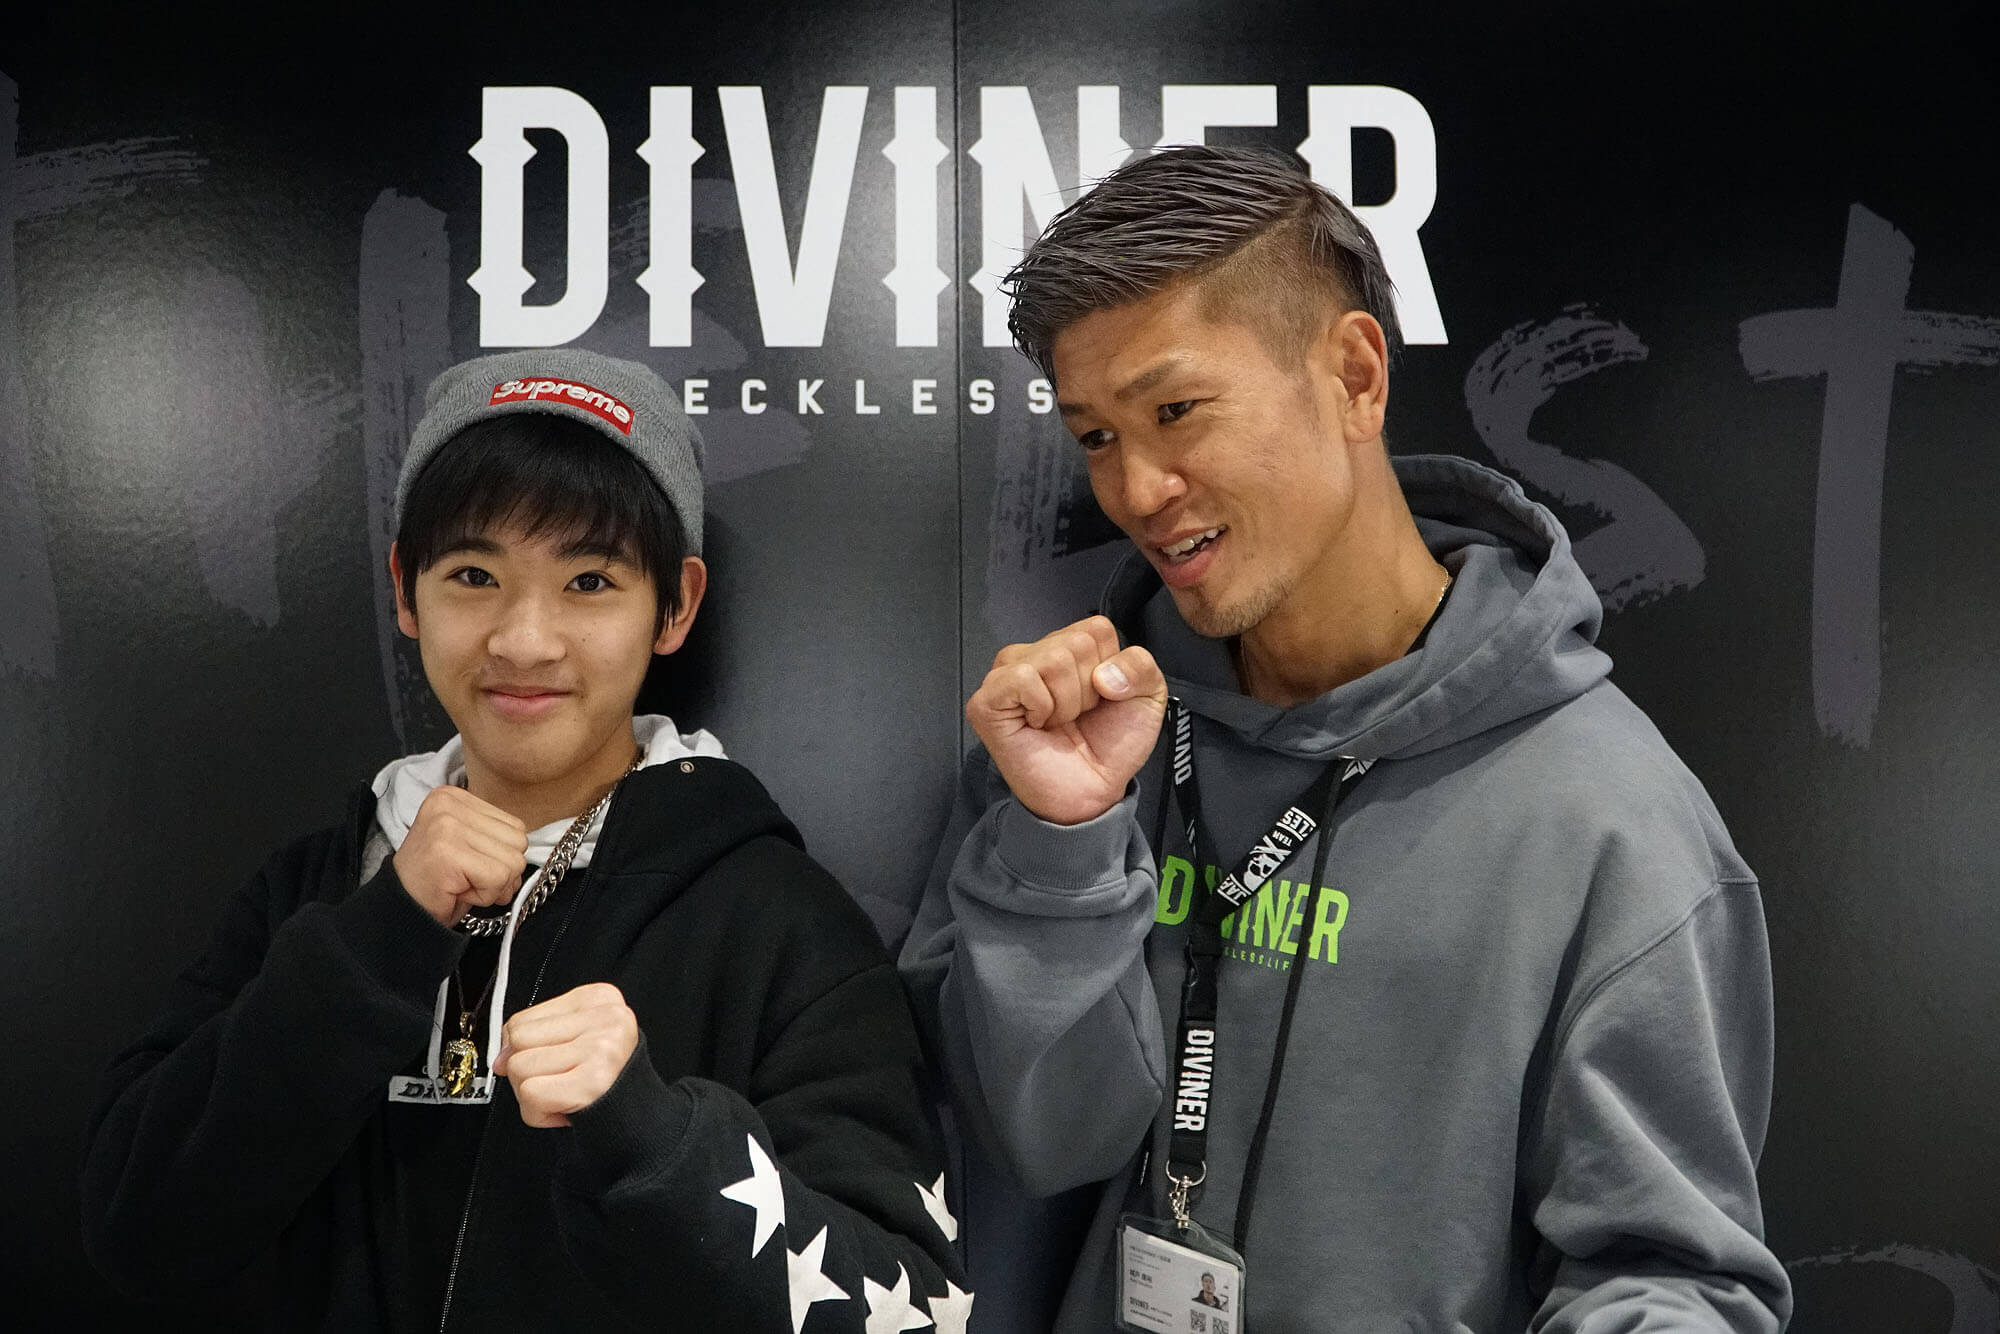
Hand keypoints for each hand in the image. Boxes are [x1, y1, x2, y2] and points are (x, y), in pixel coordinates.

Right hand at [391, 786, 528, 927]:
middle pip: (518, 841)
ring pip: (513, 861)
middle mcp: (448, 803)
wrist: (401, 910)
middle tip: (467, 878)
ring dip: (493, 884)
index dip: (500, 855)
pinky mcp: (449, 852)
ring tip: (462, 884)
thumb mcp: (468, 843)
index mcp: (454, 796)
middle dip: (500, 871)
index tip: (469, 865)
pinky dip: (485, 895)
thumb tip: (528, 846)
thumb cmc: (439, 881)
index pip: (515, 825)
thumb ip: (496, 836)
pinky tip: (459, 892)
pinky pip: (498, 878)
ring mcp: (447, 825)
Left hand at [491, 983, 638, 1127]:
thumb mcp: (574, 1038)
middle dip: (529, 1070)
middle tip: (560, 1080)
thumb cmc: (602, 1077)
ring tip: (564, 1093)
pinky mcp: (593, 1082)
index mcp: (599, 998)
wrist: (637, 1115)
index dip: (527, 1049)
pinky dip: (538, 1114)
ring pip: (519, 1068)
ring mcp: (601, 1049)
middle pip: (518, 1040)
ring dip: (533, 1094)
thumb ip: (535, 1035)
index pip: (522, 1019)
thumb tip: (499, 1058)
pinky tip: (565, 1109)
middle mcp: (605, 1018)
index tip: (555, 1060)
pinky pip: (531, 1095)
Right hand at [965, 615, 1168, 825]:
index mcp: (1065, 646)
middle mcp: (1032, 654)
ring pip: (1054, 660)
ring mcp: (1005, 674)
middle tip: (1076, 716)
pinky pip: (1023, 678)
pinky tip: (1037, 725)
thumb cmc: (1110, 745)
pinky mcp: (986, 700)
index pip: (1096, 628)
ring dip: (1068, 704)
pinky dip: (1042, 707)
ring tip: (1058, 723)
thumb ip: (1141, 666)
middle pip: (1077, 643)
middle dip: (1088, 690)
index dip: (1110, 668)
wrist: (1093, 791)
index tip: (1100, 699)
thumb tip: (1103, 674)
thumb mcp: (1147, 697)